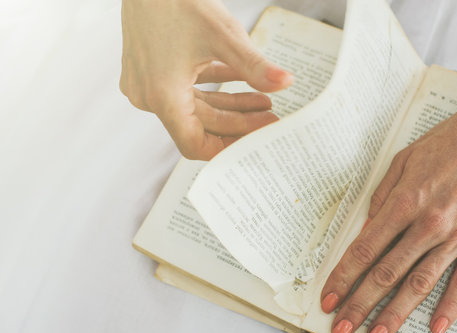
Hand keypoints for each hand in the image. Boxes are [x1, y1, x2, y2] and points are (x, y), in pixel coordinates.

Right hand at [120, 0, 292, 159]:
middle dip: (239, 121)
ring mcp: (147, 83)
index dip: (226, 148)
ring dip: (230, 104)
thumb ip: (255, 66)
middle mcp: (149, 95)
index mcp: (162, 95)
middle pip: (201, 124)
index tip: (254, 142)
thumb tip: (284, 82)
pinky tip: (241, 79)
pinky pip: (187, 88)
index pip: (194, 144)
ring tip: (264, 100)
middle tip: (270, 116)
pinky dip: (214, 86)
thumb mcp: (223, 36)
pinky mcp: (150, 70)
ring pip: (196, 106)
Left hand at [320, 33, 456, 332]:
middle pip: (387, 273)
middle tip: (342, 328)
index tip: (329, 298)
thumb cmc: (447, 143)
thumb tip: (366, 231)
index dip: (343, 278)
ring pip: (420, 284)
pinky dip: (450, 307)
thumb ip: (381, 199)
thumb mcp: (402, 161)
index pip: (364, 250)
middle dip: (360, 305)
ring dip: (396, 313)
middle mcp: (429, 223)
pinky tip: (435, 327)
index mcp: (404, 202)